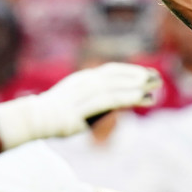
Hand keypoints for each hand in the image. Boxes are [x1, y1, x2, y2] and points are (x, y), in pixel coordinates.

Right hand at [0, 62, 161, 147]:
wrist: (33, 120)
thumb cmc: (56, 115)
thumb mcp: (77, 103)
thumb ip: (95, 102)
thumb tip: (115, 105)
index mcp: (83, 79)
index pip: (111, 71)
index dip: (130, 71)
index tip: (147, 73)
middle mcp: (84, 82)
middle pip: (116, 76)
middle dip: (138, 75)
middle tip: (158, 78)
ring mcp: (82, 94)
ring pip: (115, 87)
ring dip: (136, 86)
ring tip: (154, 87)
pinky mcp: (82, 108)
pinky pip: (110, 100)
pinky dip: (128, 97)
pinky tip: (142, 97)